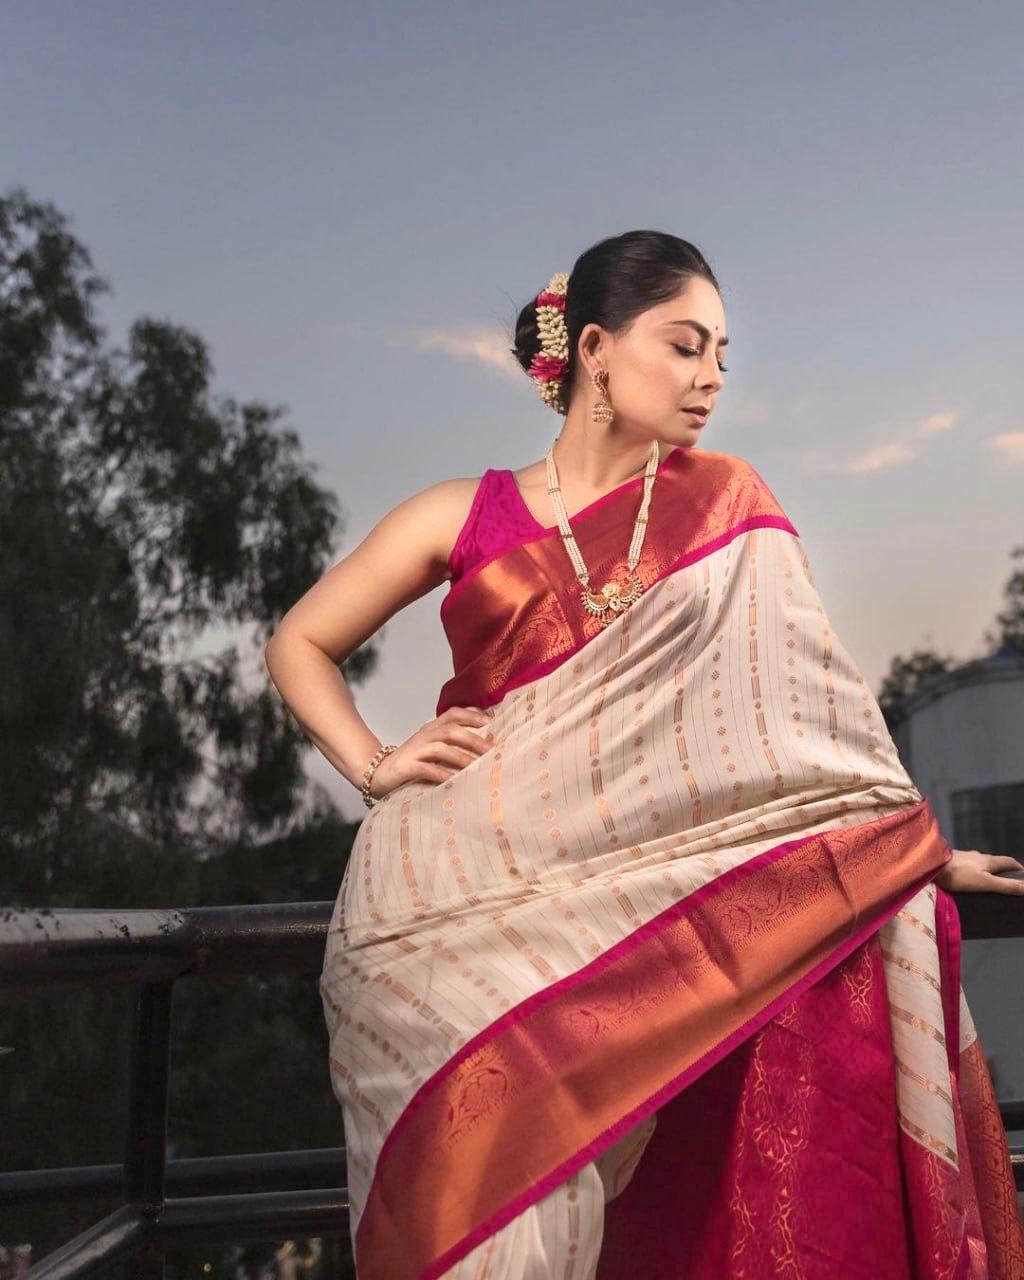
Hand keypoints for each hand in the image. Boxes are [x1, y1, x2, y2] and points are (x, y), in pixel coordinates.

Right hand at [369, 705, 495, 798]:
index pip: (454, 713)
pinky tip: (455, 781)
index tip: (494, 722)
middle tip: (493, 751)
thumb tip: (485, 745)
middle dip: (474, 739)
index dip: (473, 715)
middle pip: (451, 730)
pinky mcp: (406, 767)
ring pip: (441, 748)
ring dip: (462, 757)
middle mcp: (425, 735)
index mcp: (432, 728)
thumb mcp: (433, 748)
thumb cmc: (412, 762)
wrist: (377, 772)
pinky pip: (426, 769)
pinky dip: (442, 774)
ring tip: (479, 767)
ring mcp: (415, 750)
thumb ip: (452, 743)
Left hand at [935, 848, 1023, 894]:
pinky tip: (968, 878)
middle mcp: (978, 856)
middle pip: (994, 862)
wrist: (931, 866)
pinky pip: (968, 865)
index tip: (1022, 873)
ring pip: (980, 863)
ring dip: (987, 870)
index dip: (1017, 867)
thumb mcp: (985, 883)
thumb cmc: (959, 875)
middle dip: (1002, 869)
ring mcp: (964, 857)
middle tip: (1007, 879)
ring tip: (988, 881)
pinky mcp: (953, 860)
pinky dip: (974, 871)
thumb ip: (1005, 885)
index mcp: (988, 860)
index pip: (1008, 861)